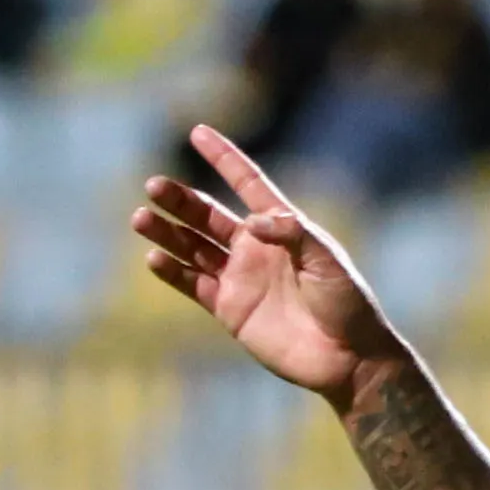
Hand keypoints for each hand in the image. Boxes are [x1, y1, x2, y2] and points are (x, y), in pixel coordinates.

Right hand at [131, 127, 401, 399]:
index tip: (198, 132)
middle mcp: (255, 248)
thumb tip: (251, 221)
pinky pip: (194, 284)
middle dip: (180, 199)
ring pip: (193, 246)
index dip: (224, 158)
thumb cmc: (347, 302)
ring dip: (167, 231)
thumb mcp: (327, 260)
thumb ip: (291, 234)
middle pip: (207, 215)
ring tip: (140, 216)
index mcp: (281, 227)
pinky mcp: (230, 310)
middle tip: (154, 186)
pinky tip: (154, 257)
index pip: (247, 184)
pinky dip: (173, 271)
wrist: (348, 357)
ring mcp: (240, 278)